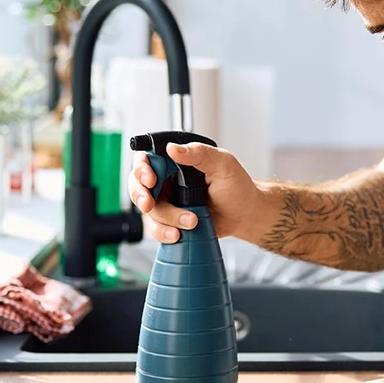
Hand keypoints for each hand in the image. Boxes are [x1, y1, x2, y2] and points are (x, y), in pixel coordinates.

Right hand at [128, 142, 266, 242]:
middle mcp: (168, 179)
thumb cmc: (237, 187)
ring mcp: (168, 201)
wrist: (245, 215)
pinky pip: (156, 228)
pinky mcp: (170, 221)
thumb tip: (173, 148)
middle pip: (138, 184)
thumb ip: (199, 153)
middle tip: (149, 204)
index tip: (150, 180)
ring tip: (191, 221)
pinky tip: (178, 234)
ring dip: (167, 218)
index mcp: (176, 161)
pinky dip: (164, 233)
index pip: (148, 159)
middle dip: (140, 195)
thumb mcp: (222, 164)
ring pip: (149, 210)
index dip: (142, 169)